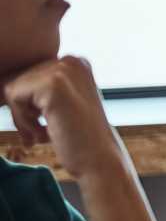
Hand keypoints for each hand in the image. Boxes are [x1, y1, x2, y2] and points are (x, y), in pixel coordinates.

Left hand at [2, 56, 124, 179]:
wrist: (100, 160)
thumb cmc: (79, 139)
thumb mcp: (61, 105)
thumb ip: (39, 89)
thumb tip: (3, 84)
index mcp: (75, 62)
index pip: (28, 76)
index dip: (30, 105)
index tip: (46, 125)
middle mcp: (71, 60)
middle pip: (18, 80)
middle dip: (25, 111)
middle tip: (45, 133)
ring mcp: (63, 70)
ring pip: (13, 89)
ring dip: (24, 118)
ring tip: (46, 133)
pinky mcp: (53, 84)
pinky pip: (14, 97)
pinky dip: (24, 121)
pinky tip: (46, 133)